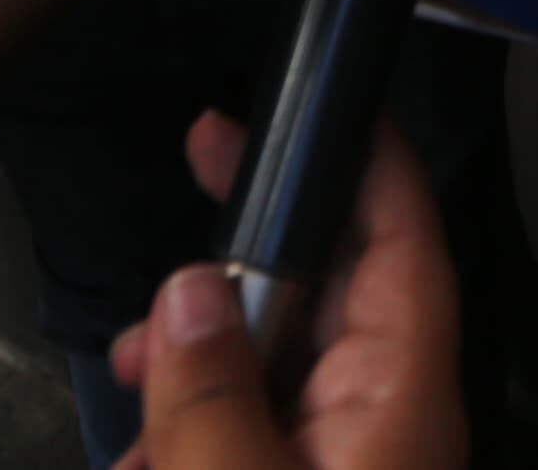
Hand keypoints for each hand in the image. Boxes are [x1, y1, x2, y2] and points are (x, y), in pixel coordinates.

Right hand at [110, 113, 465, 469]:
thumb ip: (211, 395)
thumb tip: (190, 291)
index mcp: (401, 400)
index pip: (407, 244)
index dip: (371, 162)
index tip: (317, 103)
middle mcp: (382, 419)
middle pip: (324, 293)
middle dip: (236, 262)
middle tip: (191, 184)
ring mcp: (341, 459)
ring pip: (268, 367)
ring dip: (190, 368)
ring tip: (130, 380)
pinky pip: (247, 433)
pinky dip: (190, 435)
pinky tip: (138, 458)